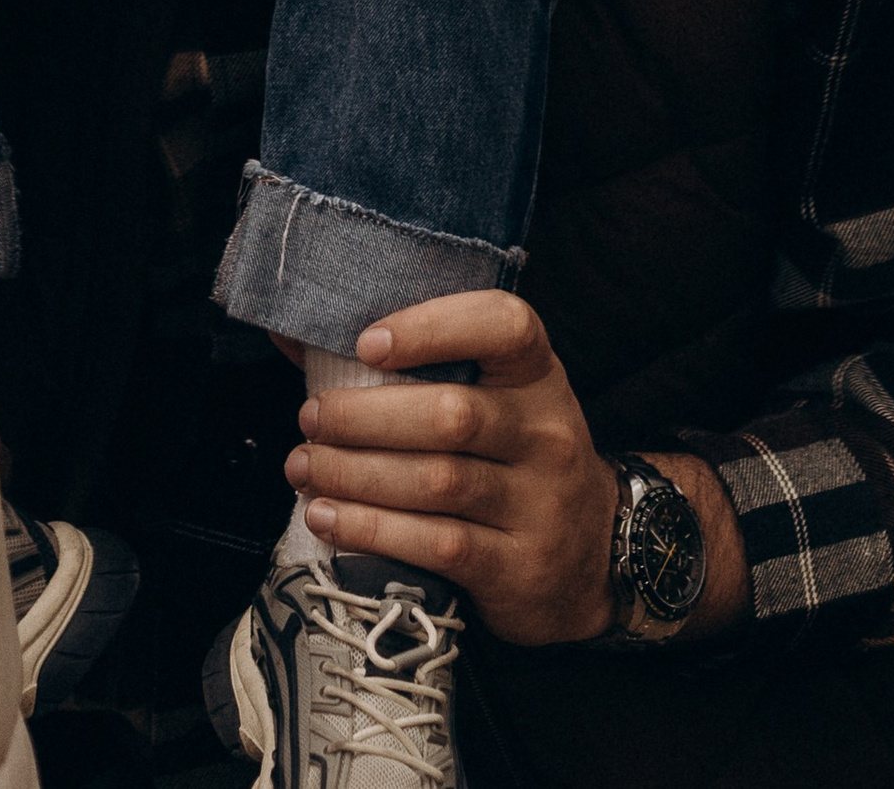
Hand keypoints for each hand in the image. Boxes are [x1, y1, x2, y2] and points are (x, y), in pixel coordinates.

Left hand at [282, 291, 745, 648]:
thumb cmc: (519, 459)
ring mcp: (537, 504)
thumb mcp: (500, 400)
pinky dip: (371, 529)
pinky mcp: (517, 567)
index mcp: (537, 376)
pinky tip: (327, 518)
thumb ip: (421, 369)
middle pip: (451, 415)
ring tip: (304, 467)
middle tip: (310, 417)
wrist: (599, 560)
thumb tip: (294, 340)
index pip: (506, 326)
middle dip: (365, 416)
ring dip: (355, 475)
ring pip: (436, 482)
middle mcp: (546, 434)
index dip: (434, 326)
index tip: (367, 342)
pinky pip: (436, 544)